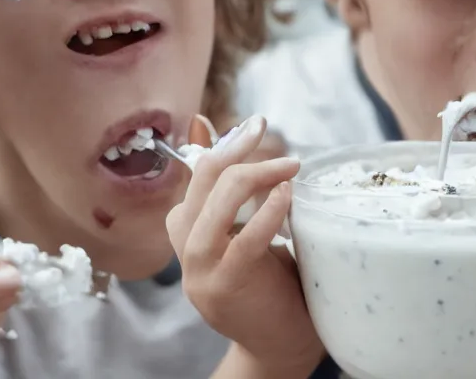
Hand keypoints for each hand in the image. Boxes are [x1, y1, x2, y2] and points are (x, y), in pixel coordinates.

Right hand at [167, 116, 324, 376]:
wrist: (282, 350)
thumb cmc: (275, 286)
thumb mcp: (253, 234)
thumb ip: (243, 197)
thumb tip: (241, 140)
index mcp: (189, 235)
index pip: (196, 177)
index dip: (224, 146)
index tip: (254, 126)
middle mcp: (186, 251)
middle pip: (201, 181)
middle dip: (236, 149)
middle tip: (267, 130)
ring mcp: (200, 272)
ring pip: (213, 203)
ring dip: (254, 173)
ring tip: (289, 166)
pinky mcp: (225, 289)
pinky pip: (242, 242)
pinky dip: (266, 212)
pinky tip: (285, 194)